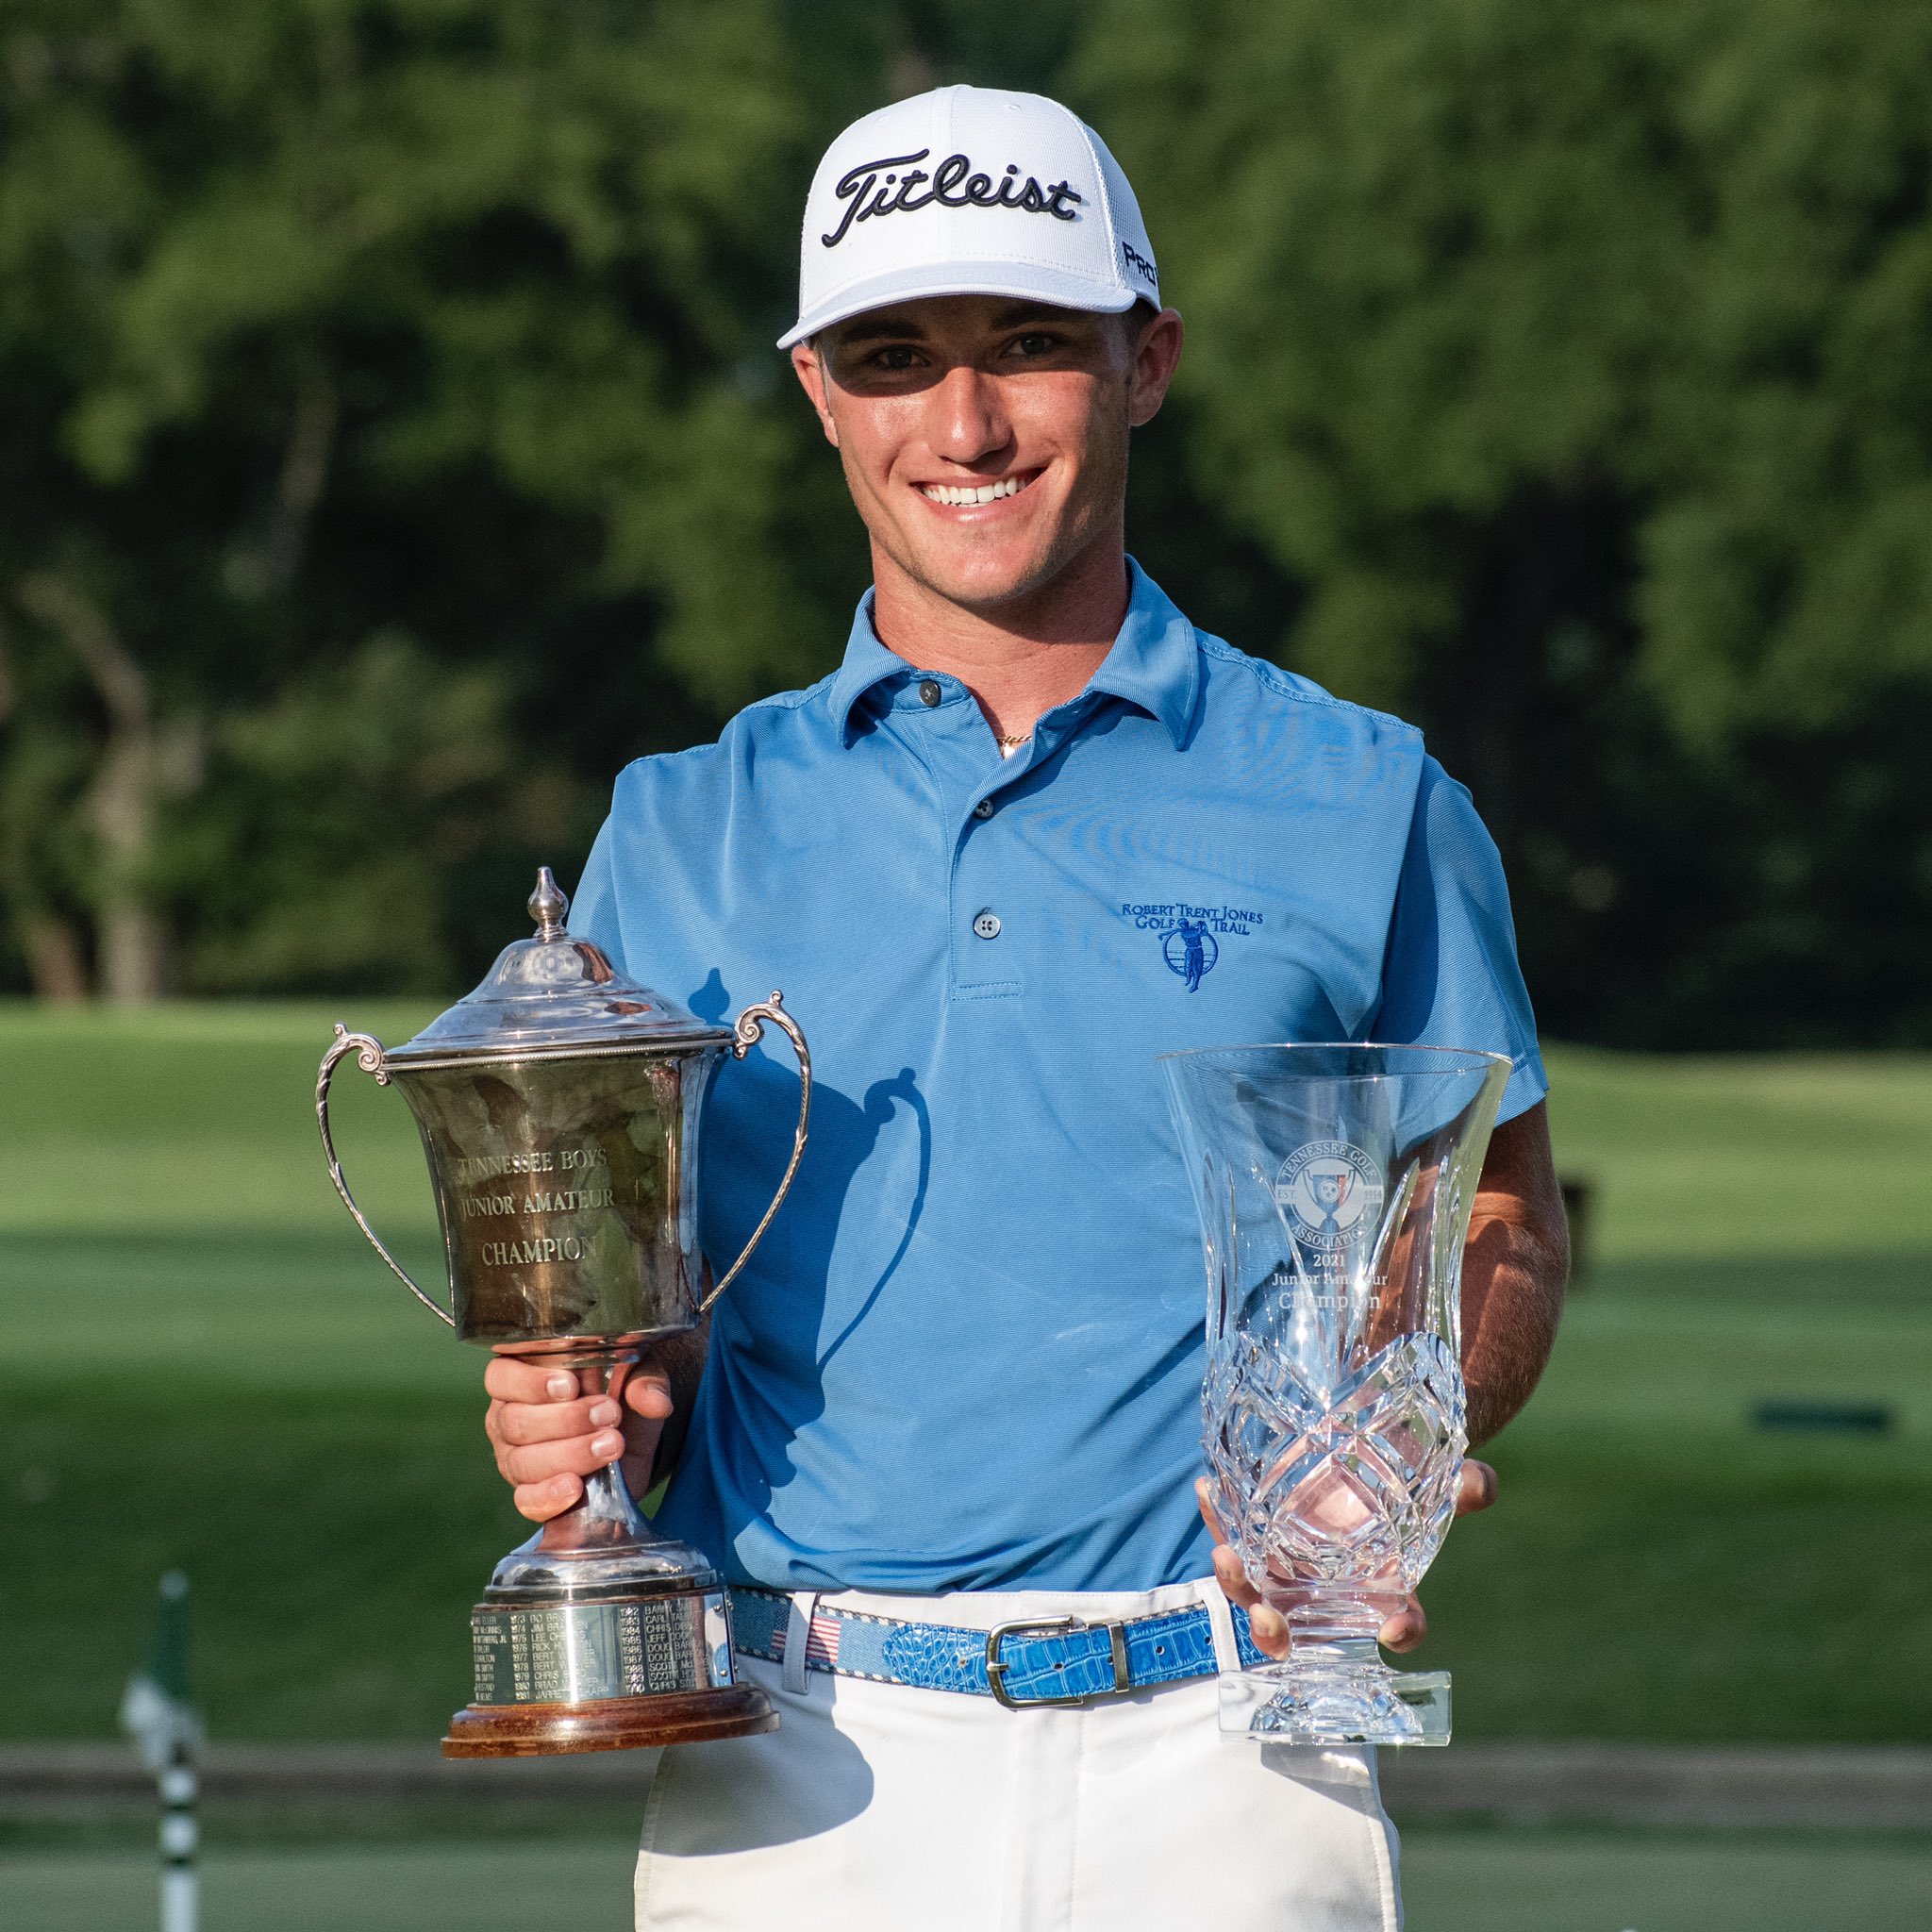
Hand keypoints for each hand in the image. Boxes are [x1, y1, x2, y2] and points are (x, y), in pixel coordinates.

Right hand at [482, 1352, 673, 1523]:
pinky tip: (576, 1487)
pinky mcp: (529, 1493)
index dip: (531, 1382)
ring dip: (571, 1454)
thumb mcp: (636, 1373)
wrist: (630, 1437)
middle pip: (516, 1421)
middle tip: (610, 1414)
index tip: (572, 1385)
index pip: (501, 1376)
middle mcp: (508, 1416)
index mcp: (520, 1376)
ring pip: (523, 1461)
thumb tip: (655, 1402)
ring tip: (612, 1445)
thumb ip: (644, 1379)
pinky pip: (527, 1500)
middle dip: (567, 1419)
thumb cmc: (619, 1391)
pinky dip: (550, 1495)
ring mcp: (514, 1457)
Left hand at [1199, 1458, 1498, 1658]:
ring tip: (1226, 1554)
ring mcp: (1288, 1560)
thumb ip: (1461, 1483)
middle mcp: (1332, 1585)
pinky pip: (1232, 1527)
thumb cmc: (1407, 1469)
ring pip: (1253, 1589)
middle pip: (1300, 1626)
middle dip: (1276, 1633)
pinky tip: (1209, 1488)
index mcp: (1384, 1584)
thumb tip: (1479, 1484)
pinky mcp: (1257, 1526)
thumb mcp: (1437, 1474)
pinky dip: (1219, 1513)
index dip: (1401, 1630)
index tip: (1394, 1627)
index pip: (1400, 1622)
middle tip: (1268, 1619)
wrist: (1367, 1437)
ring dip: (1235, 1580)